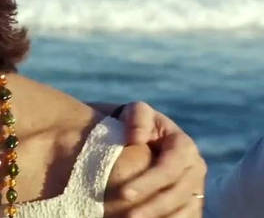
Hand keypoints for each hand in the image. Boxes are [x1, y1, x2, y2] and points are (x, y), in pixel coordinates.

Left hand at [116, 101, 206, 216]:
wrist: (143, 138)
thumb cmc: (137, 124)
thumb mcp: (137, 112)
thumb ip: (138, 118)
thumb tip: (136, 138)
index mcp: (185, 146)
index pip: (169, 168)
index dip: (148, 182)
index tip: (124, 193)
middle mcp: (196, 169)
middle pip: (178, 194)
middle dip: (152, 207)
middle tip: (127, 217)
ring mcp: (196, 188)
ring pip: (184, 211)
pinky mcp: (192, 203)